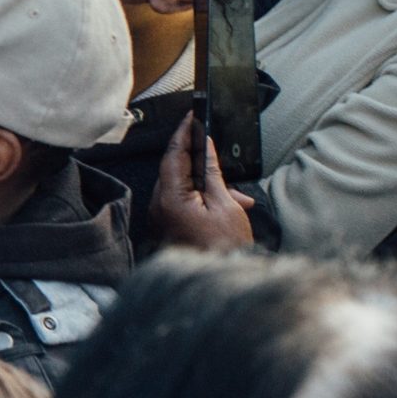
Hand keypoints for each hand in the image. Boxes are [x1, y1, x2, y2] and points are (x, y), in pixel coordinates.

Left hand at [151, 113, 256, 251]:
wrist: (221, 280)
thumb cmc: (225, 249)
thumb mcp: (226, 204)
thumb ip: (212, 172)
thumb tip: (206, 147)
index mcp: (170, 199)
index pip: (172, 155)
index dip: (182, 133)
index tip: (191, 117)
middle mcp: (159, 207)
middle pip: (174, 170)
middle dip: (200, 162)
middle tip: (220, 153)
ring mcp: (161, 218)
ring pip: (181, 187)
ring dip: (207, 184)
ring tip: (237, 197)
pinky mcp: (168, 226)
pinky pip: (182, 202)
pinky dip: (202, 198)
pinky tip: (227, 205)